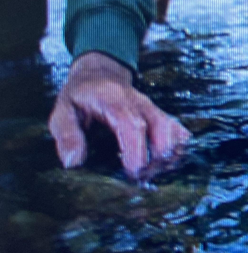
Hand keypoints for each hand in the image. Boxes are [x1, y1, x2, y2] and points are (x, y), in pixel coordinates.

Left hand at [48, 51, 190, 179]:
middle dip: (156, 157)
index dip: (137, 150)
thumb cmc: (81, 96)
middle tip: (142, 178)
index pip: (133, 125)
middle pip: (162, 127)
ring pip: (173, 130)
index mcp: (114, 101)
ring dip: (169, 155)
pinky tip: (166, 165)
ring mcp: (154, 109)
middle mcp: (140, 103)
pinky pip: (179, 131)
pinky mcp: (161, 116)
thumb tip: (73, 163)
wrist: (100, 74)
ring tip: (153, 174)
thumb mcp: (62, 111)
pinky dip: (178, 149)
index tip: (133, 173)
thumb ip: (67, 135)